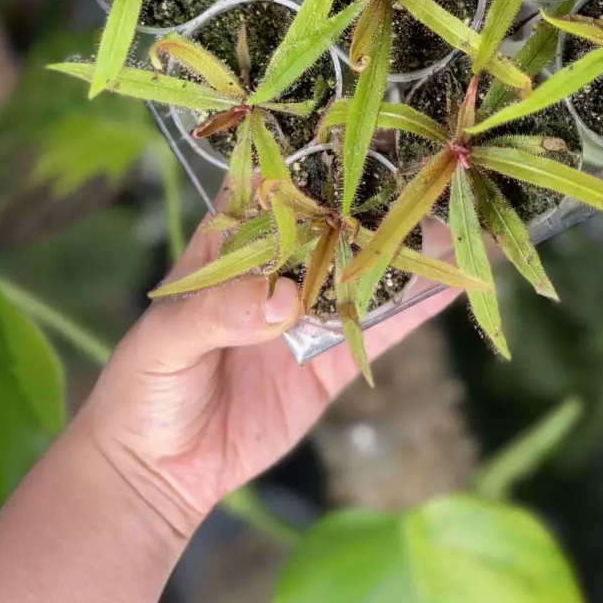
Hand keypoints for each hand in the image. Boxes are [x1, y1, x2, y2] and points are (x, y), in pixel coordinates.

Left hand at [73, 193, 456, 540]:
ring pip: (367, 270)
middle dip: (380, 196)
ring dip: (410, 247)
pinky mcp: (332, 360)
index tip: (363, 127)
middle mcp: (278, 266)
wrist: (156, 474)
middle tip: (433, 168)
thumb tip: (284, 298)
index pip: (276, 185)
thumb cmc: (141, 388)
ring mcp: (309, 312)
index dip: (316, 155)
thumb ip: (219, 312)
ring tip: (460, 217)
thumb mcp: (166, 341)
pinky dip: (419, 307)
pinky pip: (381, 330)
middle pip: (336, 222)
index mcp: (231, 243)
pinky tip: (459, 283)